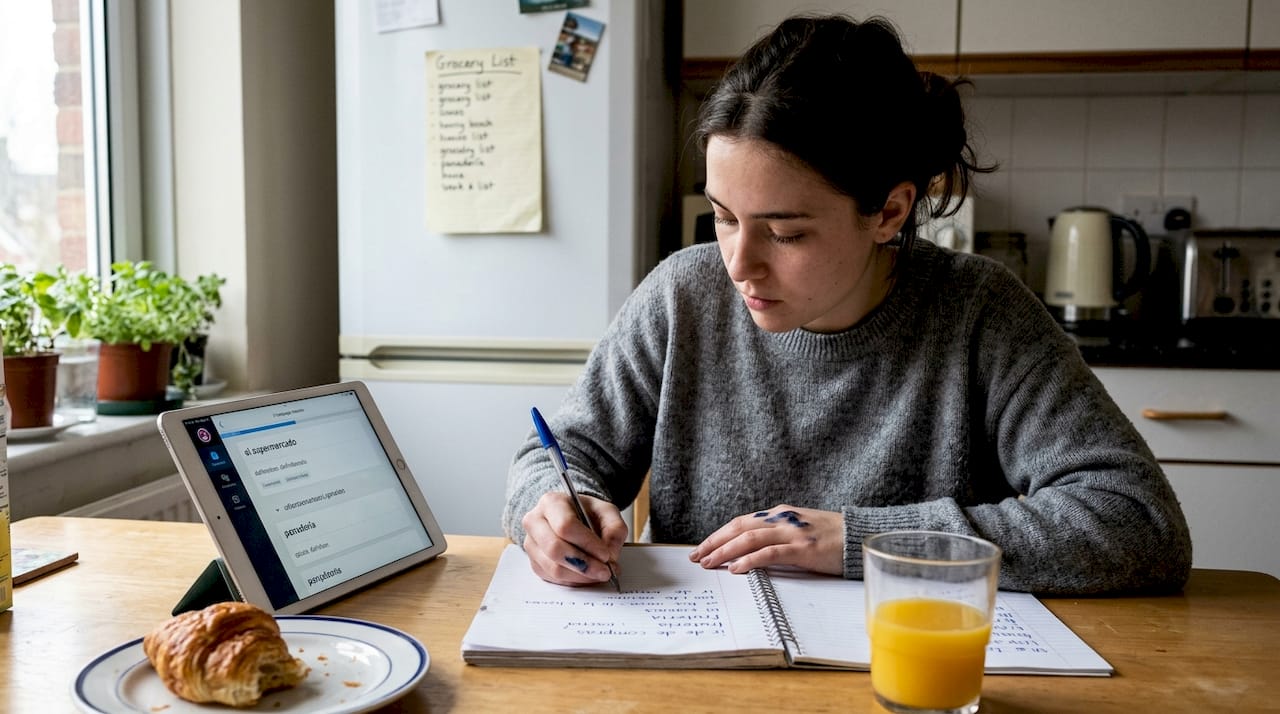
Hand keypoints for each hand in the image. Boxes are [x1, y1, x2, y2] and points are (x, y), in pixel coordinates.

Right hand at [520, 491, 627, 585]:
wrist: (572, 517)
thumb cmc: (587, 513)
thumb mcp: (607, 512)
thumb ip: (615, 529)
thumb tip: (611, 554)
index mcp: (551, 502)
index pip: (565, 526)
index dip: (587, 543)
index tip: (606, 554)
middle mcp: (535, 522)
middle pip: (554, 548)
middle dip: (584, 564)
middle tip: (605, 571)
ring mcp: (531, 544)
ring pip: (553, 568)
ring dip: (580, 576)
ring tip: (599, 574)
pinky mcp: (534, 562)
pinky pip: (552, 578)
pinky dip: (573, 581)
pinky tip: (586, 575)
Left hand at [689, 505, 842, 575]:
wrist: (860, 535)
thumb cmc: (831, 537)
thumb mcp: (798, 530)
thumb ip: (776, 535)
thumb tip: (749, 551)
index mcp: (778, 514)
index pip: (740, 522)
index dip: (718, 535)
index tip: (702, 548)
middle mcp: (781, 519)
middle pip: (738, 527)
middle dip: (714, 542)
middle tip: (696, 557)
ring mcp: (792, 533)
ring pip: (749, 538)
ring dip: (725, 551)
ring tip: (709, 563)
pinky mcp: (803, 548)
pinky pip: (770, 553)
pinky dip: (750, 560)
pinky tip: (736, 569)